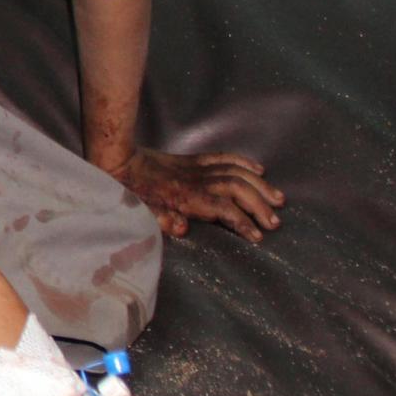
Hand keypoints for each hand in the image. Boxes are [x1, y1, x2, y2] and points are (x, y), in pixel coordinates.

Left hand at [108, 147, 280, 241]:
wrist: (117, 162)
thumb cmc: (129, 192)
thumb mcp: (140, 211)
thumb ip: (161, 220)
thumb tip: (182, 228)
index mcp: (187, 197)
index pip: (224, 210)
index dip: (243, 223)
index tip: (258, 237)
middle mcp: (198, 181)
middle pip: (238, 190)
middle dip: (259, 206)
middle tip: (274, 223)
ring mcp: (198, 168)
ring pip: (237, 172)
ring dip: (260, 185)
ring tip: (279, 200)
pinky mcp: (195, 159)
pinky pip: (224, 158)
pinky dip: (244, 162)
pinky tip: (260, 169)